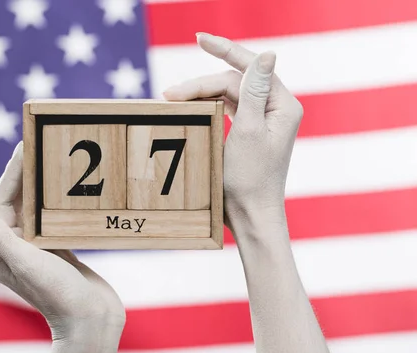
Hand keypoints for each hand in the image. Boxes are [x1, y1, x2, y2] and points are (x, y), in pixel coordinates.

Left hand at [0, 142, 124, 340]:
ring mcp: (32, 250)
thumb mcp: (26, 263)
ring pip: (24, 209)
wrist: (90, 320)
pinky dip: (45, 199)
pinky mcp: (53, 249)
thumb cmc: (58, 295)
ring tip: (37, 159)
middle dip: (10, 176)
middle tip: (23, 147)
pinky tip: (55, 187)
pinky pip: (42, 218)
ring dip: (27, 185)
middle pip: (2, 205)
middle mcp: (11, 249)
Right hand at [163, 33, 303, 229]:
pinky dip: (207, 106)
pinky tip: (190, 106)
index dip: (224, 49)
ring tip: (172, 100)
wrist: (249, 215)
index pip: (249, 67)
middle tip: (169, 94)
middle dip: (201, 84)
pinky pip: (227, 108)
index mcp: (281, 105)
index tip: (198, 38)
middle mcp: (274, 109)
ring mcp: (261, 120)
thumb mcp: (248, 132)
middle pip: (234, 82)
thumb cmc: (250, 179)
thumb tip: (267, 53)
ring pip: (227, 94)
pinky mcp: (248, 132)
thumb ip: (254, 91)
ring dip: (201, 94)